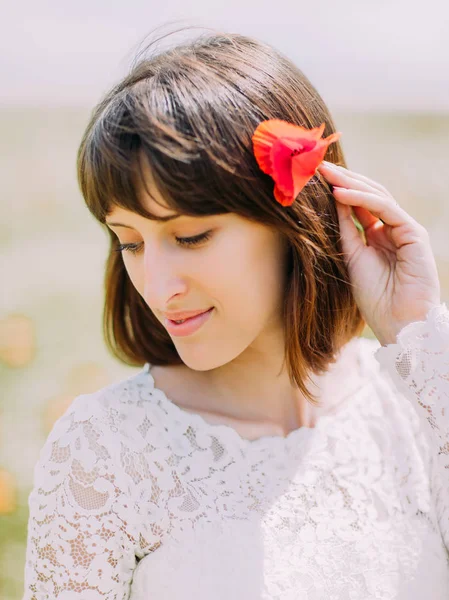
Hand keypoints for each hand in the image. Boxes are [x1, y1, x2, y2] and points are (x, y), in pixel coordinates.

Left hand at [316, 161, 440, 345]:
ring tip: (324, 173)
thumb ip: (344, 229)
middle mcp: (392, 229)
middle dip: (342, 179)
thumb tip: (331, 199)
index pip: (358, 204)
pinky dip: (361, 199)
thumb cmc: (375, 298)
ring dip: (349, 182)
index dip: (337, 190)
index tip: (312, 178)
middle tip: (317, 165)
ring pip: (376, 196)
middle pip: (367, 195)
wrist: (398, 323)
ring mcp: (404, 229)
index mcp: (378, 236)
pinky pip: (384, 208)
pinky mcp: (413, 233)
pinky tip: (339, 192)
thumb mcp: (351, 257)